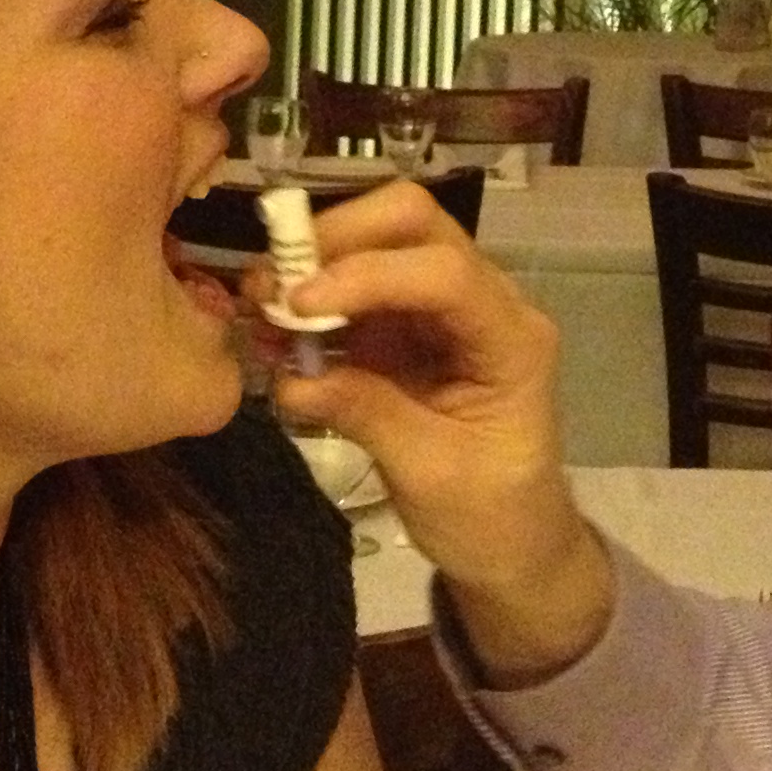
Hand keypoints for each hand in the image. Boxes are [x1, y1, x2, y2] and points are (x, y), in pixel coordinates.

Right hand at [261, 180, 613, 681]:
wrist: (512, 546)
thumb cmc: (491, 514)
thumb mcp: (431, 474)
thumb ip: (369, 415)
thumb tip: (292, 381)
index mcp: (512, 337)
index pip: (446, 273)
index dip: (368, 275)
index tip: (299, 305)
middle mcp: (482, 302)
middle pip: (413, 224)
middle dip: (336, 241)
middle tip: (273, 287)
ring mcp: (441, 309)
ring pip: (377, 243)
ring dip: (313, 267)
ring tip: (259, 312)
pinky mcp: (405, 328)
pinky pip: (354, 291)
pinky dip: (311, 304)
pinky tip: (273, 335)